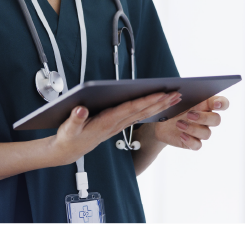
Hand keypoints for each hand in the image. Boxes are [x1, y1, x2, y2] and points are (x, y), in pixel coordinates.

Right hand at [50, 91, 182, 165]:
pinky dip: (149, 109)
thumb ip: (75, 119)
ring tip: (173, 98)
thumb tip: (80, 110)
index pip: (130, 109)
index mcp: (106, 122)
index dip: (145, 101)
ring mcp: (118, 125)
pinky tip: (158, 105)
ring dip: (159, 106)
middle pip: (142, 111)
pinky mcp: (117, 125)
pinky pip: (137, 116)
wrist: (68, 151)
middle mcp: (115, 124)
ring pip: (142, 114)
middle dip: (160, 103)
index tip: (160, 94)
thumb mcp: (68, 129)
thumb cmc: (69, 138)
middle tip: (176, 94)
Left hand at [153, 95, 228, 150]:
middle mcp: (206, 118)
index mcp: (205, 104)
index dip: (222, 104)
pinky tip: (182, 135)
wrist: (160, 123)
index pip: (222, 103)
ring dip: (193, 129)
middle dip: (204, 118)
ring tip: (179, 124)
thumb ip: (184, 94)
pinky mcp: (193, 143)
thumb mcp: (176, 99)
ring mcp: (200, 131)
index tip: (216, 104)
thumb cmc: (172, 107)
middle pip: (216, 120)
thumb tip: (182, 91)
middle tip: (189, 114)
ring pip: (207, 133)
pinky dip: (190, 141)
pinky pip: (197, 145)